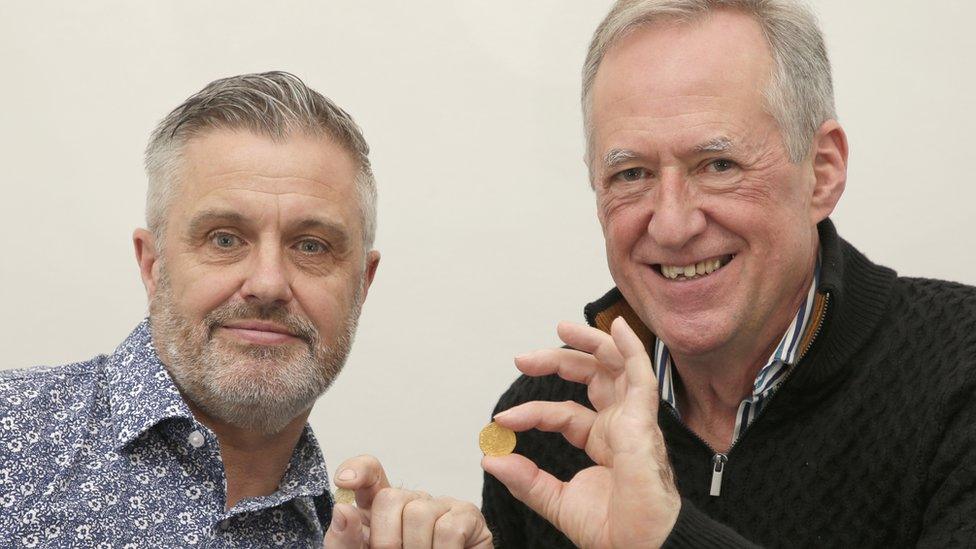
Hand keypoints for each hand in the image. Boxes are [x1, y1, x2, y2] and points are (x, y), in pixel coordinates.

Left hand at [323, 455, 492, 548]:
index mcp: (379, 510)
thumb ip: (345, 539)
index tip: (344, 481)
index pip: (370, 473)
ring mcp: (440, 506)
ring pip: (419, 513)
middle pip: (391, 497)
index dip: (359, 469)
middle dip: (386, 538)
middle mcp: (411, 502)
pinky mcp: (467, 516)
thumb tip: (342, 509)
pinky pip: (448, 528)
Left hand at [481, 317, 680, 548]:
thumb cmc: (615, 530)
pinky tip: (619, 327)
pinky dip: (631, 348)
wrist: (641, 547)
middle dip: (556, 360)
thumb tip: (491, 457)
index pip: (562, 412)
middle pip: (590, 377)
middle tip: (522, 358)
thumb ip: (525, 478)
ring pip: (616, 365)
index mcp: (602, 441)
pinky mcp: (644, 419)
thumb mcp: (556, 501)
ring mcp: (633, 419)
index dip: (531, 412)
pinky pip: (642, 375)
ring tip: (561, 327)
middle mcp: (619, 424)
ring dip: (590, 342)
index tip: (501, 421)